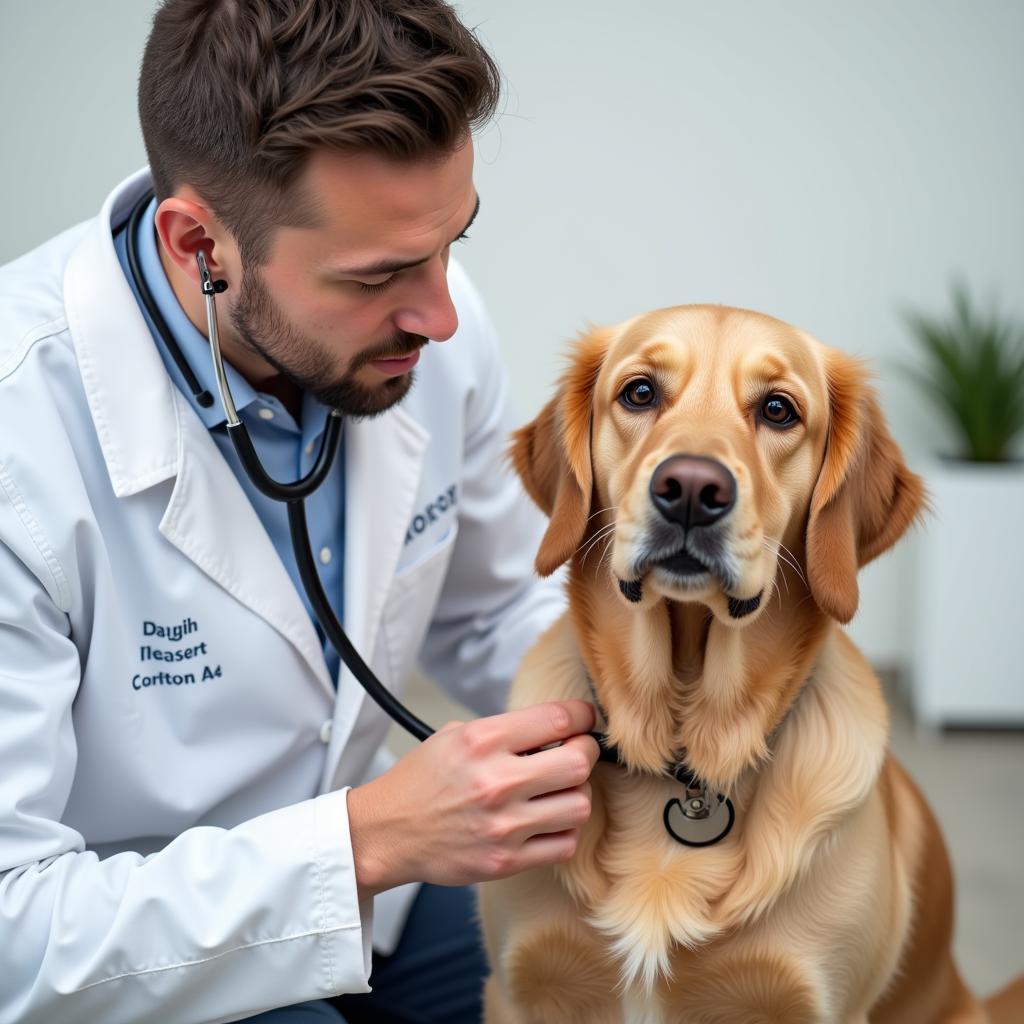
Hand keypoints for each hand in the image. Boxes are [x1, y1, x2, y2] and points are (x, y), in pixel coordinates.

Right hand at [346, 700, 598, 898]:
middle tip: (578, 752)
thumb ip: (505, 730)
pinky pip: (564, 844)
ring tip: (559, 790)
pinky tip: (547, 821)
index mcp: (483, 741)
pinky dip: (564, 831)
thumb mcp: (455, 735)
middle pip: (578, 762)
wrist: (386, 832)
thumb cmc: (422, 780)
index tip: (585, 719)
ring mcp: (503, 825)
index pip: (557, 718)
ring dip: (576, 794)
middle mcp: (496, 781)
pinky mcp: (506, 861)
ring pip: (579, 805)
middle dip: (585, 752)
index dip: (582, 715)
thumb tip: (555, 727)